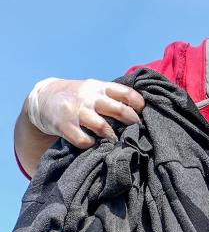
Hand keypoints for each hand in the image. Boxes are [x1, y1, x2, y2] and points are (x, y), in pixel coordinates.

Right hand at [25, 78, 144, 147]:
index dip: (138, 104)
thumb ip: (113, 97)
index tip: (143, 113)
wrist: (43, 98)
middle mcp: (89, 98)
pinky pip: (83, 140)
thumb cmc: (79, 98)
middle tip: (135, 130)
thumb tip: (142, 111)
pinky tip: (93, 144)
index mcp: (99, 87)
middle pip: (119, 110)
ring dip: (112, 136)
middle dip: (131, 122)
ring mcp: (76, 111)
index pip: (125, 92)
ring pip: (103, 127)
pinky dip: (91, 144)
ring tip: (115, 140)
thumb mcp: (94, 90)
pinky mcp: (64, 125)